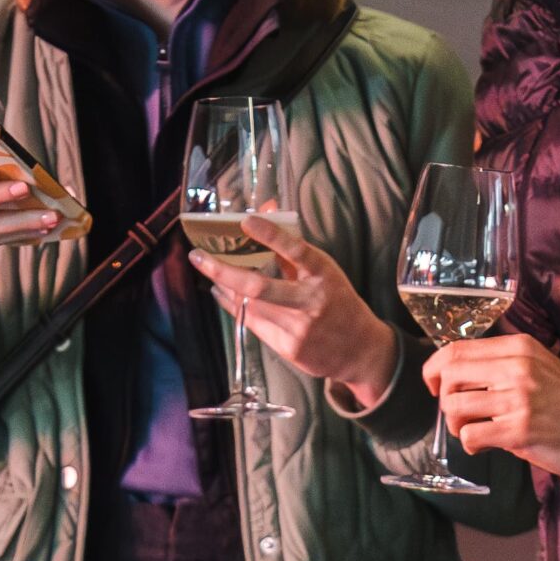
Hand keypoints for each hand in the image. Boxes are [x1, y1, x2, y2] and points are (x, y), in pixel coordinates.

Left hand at [189, 215, 398, 408]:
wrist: (360, 350)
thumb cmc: (338, 301)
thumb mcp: (324, 271)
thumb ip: (291, 248)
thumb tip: (265, 210)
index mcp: (324, 275)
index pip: (297, 250)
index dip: (271, 235)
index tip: (246, 220)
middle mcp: (311, 302)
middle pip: (260, 288)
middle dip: (224, 271)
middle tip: (198, 256)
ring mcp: (299, 329)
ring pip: (250, 306)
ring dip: (223, 286)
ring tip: (207, 268)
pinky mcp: (289, 348)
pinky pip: (253, 324)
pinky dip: (233, 306)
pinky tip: (221, 293)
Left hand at [423, 334, 559, 482]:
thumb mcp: (538, 368)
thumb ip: (502, 365)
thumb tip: (455, 374)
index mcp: (519, 348)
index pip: (456, 349)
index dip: (434, 369)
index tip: (435, 386)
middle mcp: (517, 368)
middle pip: (449, 376)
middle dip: (444, 399)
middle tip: (461, 415)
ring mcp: (518, 399)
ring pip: (454, 407)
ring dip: (457, 425)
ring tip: (477, 432)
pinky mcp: (519, 430)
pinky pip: (471, 436)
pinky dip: (471, 445)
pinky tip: (487, 446)